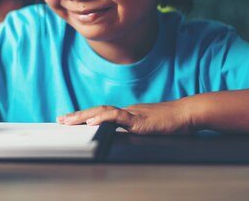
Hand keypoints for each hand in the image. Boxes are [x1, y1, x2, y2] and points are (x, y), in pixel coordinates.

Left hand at [57, 100, 194, 134]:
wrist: (188, 114)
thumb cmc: (173, 123)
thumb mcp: (149, 128)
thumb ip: (135, 131)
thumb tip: (123, 138)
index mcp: (128, 114)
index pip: (102, 113)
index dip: (85, 116)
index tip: (70, 120)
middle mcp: (127, 111)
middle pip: (97, 110)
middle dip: (77, 116)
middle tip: (61, 119)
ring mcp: (132, 114)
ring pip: (103, 111)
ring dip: (84, 116)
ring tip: (69, 121)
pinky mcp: (139, 120)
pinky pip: (118, 117)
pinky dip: (103, 118)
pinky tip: (92, 121)